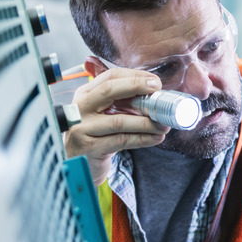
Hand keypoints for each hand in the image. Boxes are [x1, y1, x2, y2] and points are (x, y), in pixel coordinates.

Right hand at [64, 67, 168, 185]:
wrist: (78, 165)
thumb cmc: (96, 136)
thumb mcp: (104, 114)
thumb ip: (123, 103)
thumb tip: (155, 97)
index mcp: (86, 93)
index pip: (110, 76)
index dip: (134, 77)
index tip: (155, 82)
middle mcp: (80, 107)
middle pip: (110, 90)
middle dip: (137, 88)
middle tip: (159, 94)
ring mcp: (82, 127)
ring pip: (119, 120)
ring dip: (146, 122)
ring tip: (163, 125)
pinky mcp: (89, 147)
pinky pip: (121, 140)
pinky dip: (141, 139)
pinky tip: (155, 138)